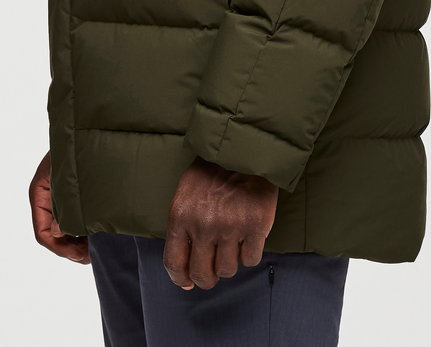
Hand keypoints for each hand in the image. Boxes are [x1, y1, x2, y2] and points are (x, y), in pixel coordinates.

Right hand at [29, 151, 89, 263]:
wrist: (89, 127)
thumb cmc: (76, 146)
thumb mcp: (65, 177)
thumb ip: (61, 205)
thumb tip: (58, 232)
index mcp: (39, 193)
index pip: (41, 232)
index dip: (59, 248)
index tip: (80, 255)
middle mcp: (47, 198)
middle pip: (54, 233)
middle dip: (71, 247)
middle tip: (91, 256)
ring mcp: (60, 196)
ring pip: (65, 228)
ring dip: (79, 240)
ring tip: (97, 247)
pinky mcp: (74, 194)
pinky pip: (76, 218)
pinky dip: (85, 229)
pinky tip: (99, 233)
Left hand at [162, 158, 278, 289]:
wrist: (246, 147)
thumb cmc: (213, 169)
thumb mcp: (187, 191)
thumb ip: (183, 225)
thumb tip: (185, 269)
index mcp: (181, 215)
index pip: (174, 262)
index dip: (180, 279)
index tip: (188, 282)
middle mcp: (203, 225)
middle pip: (202, 274)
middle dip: (208, 278)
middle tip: (214, 271)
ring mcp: (231, 226)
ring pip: (228, 270)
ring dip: (230, 262)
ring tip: (233, 243)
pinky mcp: (256, 226)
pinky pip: (251, 259)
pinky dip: (250, 253)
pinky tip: (249, 237)